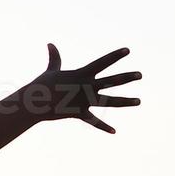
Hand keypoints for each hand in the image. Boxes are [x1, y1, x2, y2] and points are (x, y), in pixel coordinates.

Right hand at [17, 44, 141, 133]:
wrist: (34, 102)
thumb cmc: (42, 85)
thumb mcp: (51, 70)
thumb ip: (55, 58)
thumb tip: (50, 44)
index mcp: (82, 74)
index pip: (102, 62)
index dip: (115, 56)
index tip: (128, 51)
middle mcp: (87, 86)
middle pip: (112, 80)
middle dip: (127, 77)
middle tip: (140, 75)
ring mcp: (85, 100)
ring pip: (110, 101)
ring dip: (125, 101)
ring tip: (139, 101)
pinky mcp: (79, 113)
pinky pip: (93, 121)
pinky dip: (103, 127)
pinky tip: (114, 131)